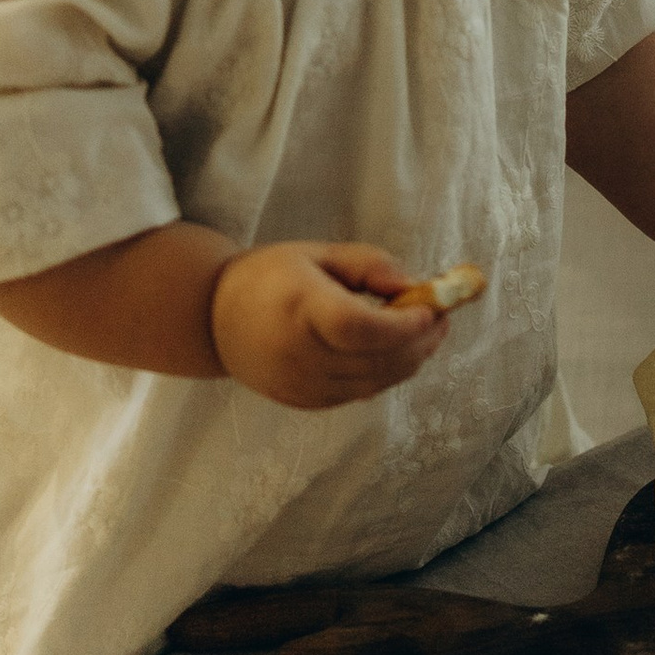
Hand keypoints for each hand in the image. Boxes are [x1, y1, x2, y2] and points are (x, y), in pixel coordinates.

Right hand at [208, 241, 445, 409]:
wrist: (213, 318)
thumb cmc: (269, 277)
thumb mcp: (318, 253)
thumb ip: (369, 264)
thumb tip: (413, 286)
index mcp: (298, 307)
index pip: (360, 327)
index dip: (403, 325)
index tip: (432, 309)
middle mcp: (296, 353)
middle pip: (374, 360)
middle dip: (419, 343)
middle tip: (441, 320)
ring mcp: (297, 384)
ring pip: (372, 383)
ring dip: (408, 362)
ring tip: (426, 336)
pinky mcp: (301, 402)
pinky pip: (357, 395)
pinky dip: (383, 376)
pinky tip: (394, 354)